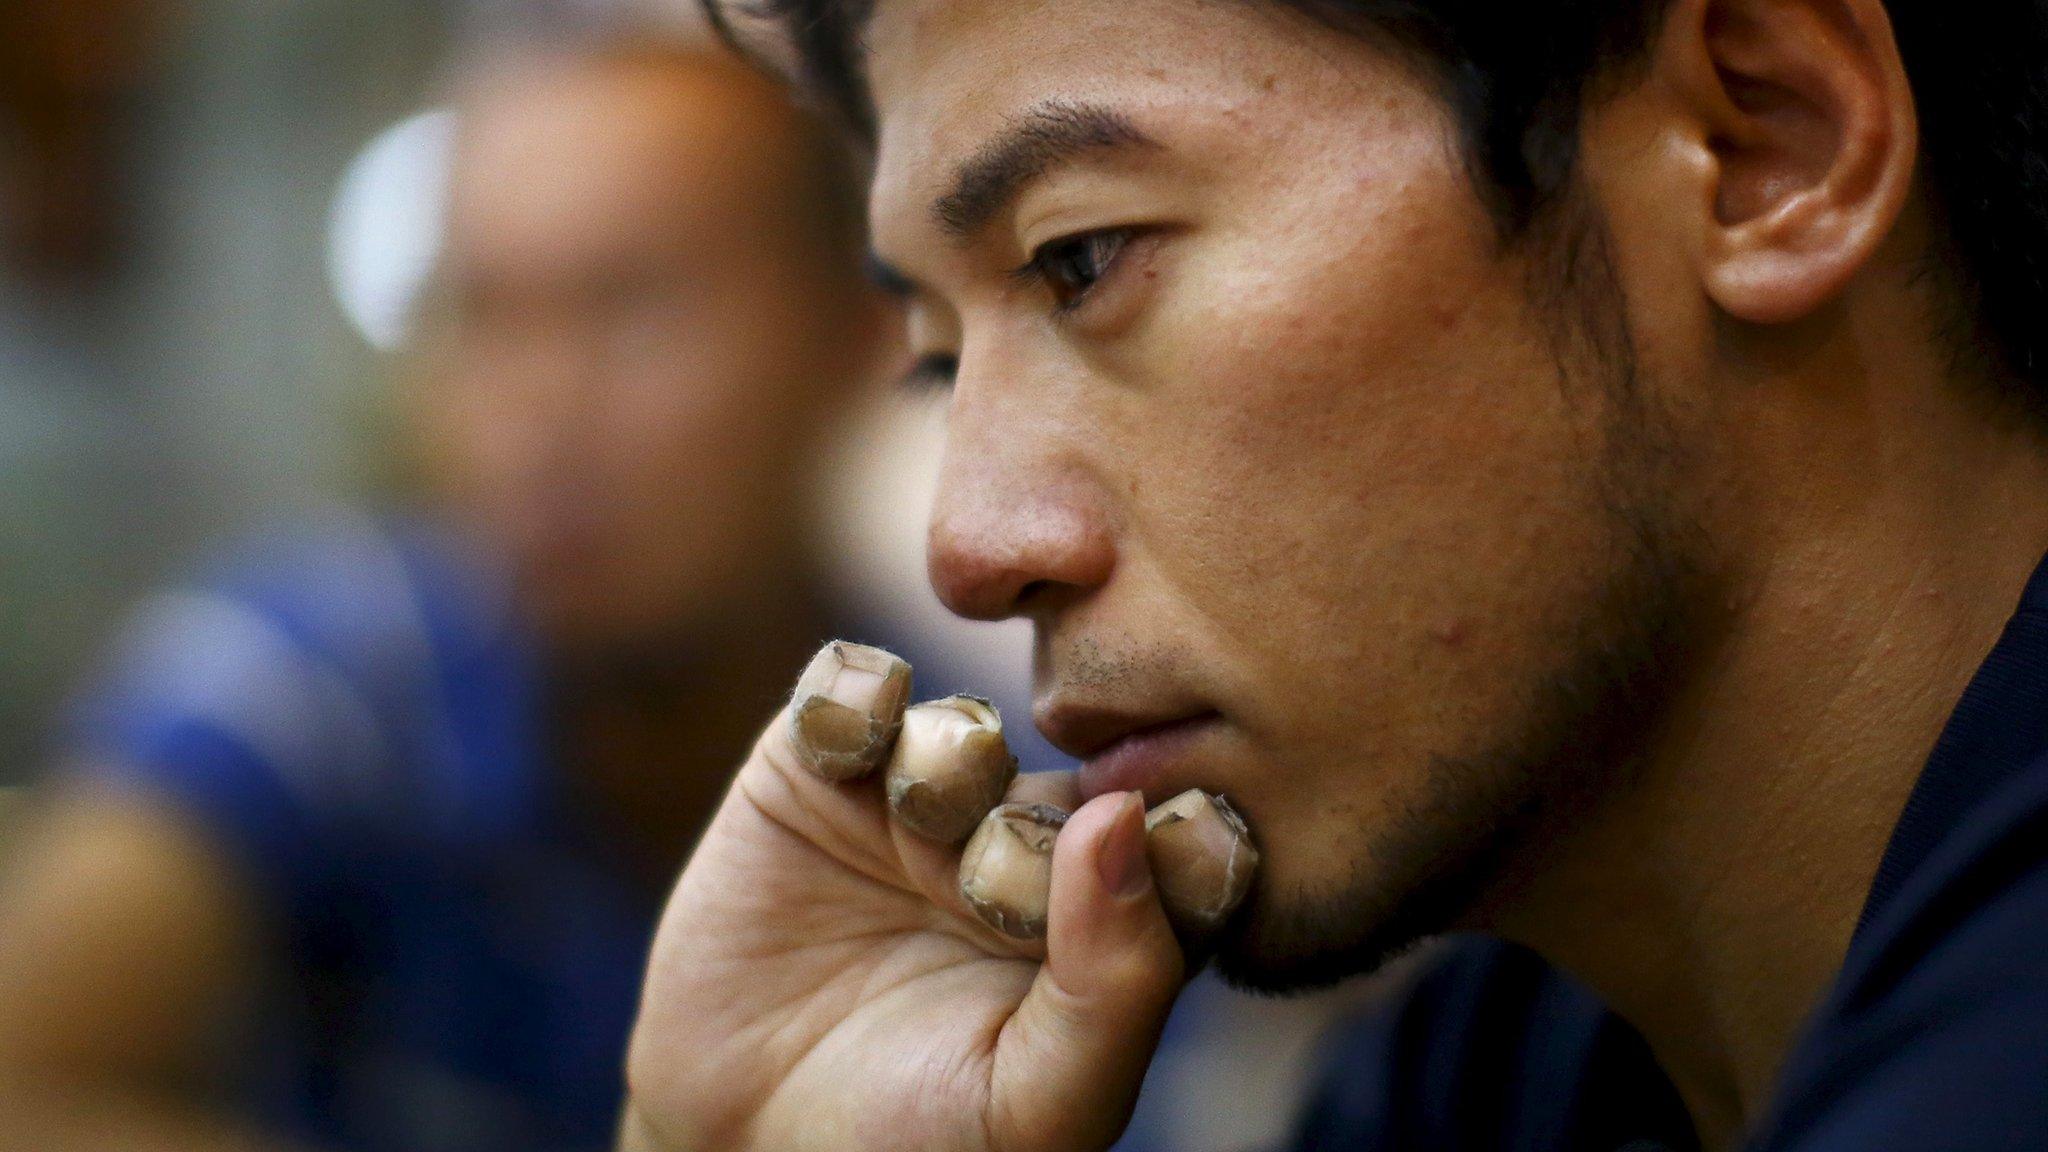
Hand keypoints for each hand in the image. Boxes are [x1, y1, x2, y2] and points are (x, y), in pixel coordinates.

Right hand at [622, 643, 1186, 1151]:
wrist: (730, 1148)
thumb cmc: (906, 1148)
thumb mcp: (1036, 1106)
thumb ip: (1117, 985)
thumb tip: (1123, 817)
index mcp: (1104, 937)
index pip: (1186, 850)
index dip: (1185, 835)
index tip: (1173, 840)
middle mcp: (1021, 857)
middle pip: (1075, 782)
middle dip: (1039, 827)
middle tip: (988, 890)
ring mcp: (917, 808)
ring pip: (968, 729)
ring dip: (953, 760)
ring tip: (917, 820)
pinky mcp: (816, 772)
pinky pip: (851, 694)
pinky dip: (854, 697)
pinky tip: (849, 751)